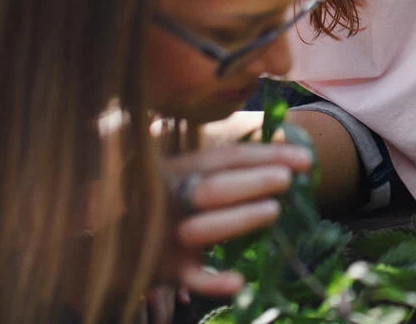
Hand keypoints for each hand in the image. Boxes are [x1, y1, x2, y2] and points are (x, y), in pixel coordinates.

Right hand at [157, 142, 312, 297]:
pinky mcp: (164, 270)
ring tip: (273, 211)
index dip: (267, 155)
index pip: (228, 157)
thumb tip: (280, 133)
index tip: (304, 157)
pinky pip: (189, 279)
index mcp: (181, 167)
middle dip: (253, 182)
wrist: (111, 236)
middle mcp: (171, 199)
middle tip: (287, 180)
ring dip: (238, 219)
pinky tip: (238, 281)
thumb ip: (232, 155)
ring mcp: (166, 236)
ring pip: (201, 229)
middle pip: (213, 187)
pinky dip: (212, 282)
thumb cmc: (161, 195)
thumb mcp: (189, 168)